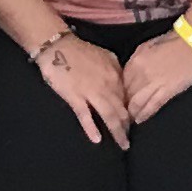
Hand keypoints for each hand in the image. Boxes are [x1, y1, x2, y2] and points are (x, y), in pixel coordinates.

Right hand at [39, 33, 132, 149]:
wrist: (59, 46)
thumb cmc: (81, 51)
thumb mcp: (106, 56)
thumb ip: (116, 70)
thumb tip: (122, 83)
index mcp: (115, 75)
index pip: (128, 98)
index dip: (131, 112)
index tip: (133, 123)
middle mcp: (107, 86)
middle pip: (122, 111)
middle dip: (127, 127)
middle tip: (129, 141)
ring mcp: (91, 93)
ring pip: (109, 115)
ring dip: (117, 132)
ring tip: (122, 144)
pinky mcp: (75, 97)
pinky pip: (85, 116)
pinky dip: (91, 128)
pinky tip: (97, 139)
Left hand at [119, 29, 191, 123]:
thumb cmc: (174, 40)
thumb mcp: (148, 45)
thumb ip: (138, 59)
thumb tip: (132, 72)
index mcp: (135, 60)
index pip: (121, 82)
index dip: (119, 92)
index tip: (119, 99)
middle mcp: (141, 73)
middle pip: (126, 94)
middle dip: (123, 105)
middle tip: (121, 114)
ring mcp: (154, 83)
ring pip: (137, 102)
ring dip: (132, 113)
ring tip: (130, 120)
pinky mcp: (167, 90)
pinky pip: (152, 105)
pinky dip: (145, 114)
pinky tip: (140, 119)